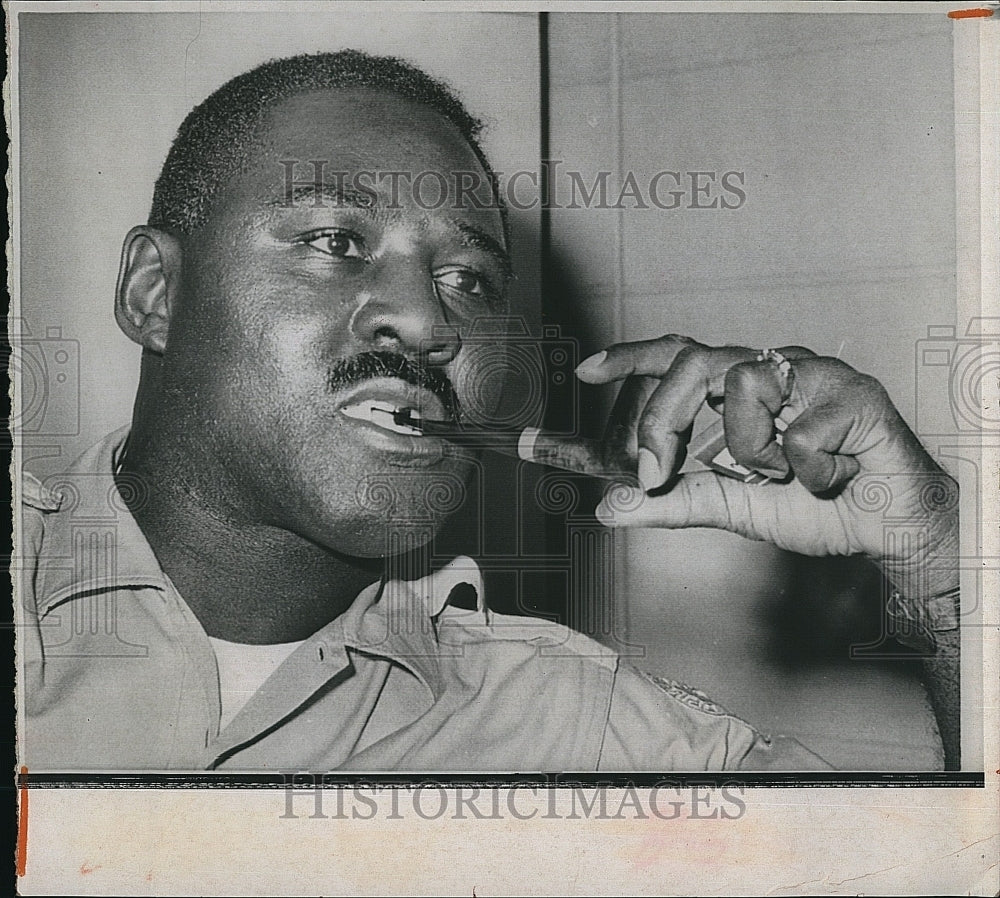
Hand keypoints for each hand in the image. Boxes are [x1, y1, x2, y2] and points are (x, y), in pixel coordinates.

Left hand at [576, 335, 958, 596]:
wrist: (888, 527)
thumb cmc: (812, 504)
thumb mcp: (729, 506)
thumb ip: (671, 502)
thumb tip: (607, 508)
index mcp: (739, 389)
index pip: (677, 354)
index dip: (630, 356)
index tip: (585, 371)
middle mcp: (772, 368)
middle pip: (696, 360)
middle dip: (663, 417)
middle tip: (651, 470)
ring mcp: (813, 374)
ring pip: (746, 389)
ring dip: (752, 452)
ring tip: (784, 475)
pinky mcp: (855, 392)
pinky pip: (801, 436)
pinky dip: (808, 475)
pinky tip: (832, 477)